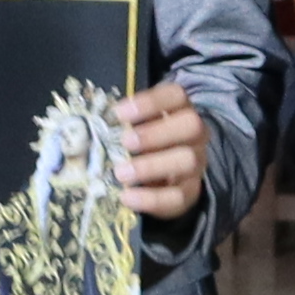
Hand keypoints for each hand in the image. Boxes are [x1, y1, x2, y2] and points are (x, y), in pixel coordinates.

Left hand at [119, 79, 212, 225]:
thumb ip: (125, 124)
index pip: (176, 96)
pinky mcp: (191, 191)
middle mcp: (195, 134)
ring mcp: (196, 163)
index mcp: (180, 110)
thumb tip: (98, 124)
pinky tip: (127, 196)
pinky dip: (150, 198)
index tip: (119, 113)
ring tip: (121, 173)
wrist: (167, 176)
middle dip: (155, 133)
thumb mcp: (138, 126)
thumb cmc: (146, 141)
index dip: (150, 102)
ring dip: (151, 166)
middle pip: (191, 125)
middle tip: (125, 142)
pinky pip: (178, 196)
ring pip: (187, 161)